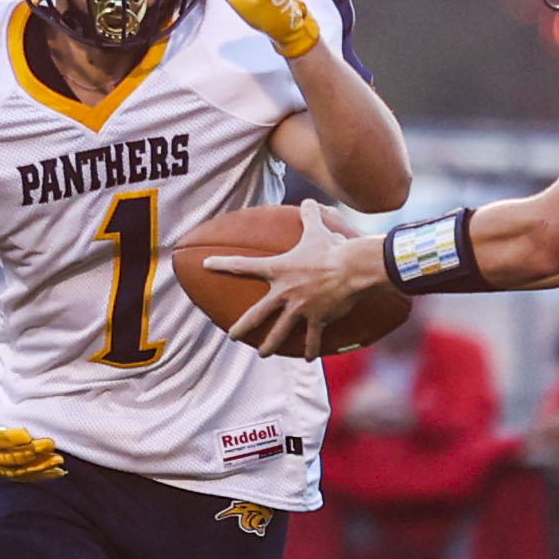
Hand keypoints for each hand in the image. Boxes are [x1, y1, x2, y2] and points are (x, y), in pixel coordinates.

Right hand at [0, 365, 63, 480]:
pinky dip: (38, 475)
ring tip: (59, 462)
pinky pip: (18, 476)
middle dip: (30, 453)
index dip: (9, 438)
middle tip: (50, 444)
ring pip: (15, 471)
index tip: (27, 434)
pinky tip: (57, 472)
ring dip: (38, 467)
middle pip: (6, 458)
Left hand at [209, 199, 377, 357]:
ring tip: (262, 354)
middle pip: (257, 314)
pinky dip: (310, 348)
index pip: (244, 265)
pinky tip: (307, 357)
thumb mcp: (318, 230)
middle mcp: (284, 292)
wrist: (352, 269)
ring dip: (269, 345)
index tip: (206, 265)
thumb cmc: (333, 248)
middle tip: (232, 337)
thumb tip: (310, 201)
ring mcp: (300, 309)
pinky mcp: (317, 320)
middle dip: (242, 327)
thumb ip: (310, 215)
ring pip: (279, 332)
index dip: (223, 264)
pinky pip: (312, 338)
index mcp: (279, 270)